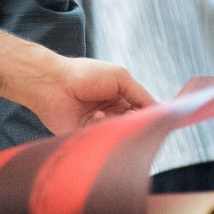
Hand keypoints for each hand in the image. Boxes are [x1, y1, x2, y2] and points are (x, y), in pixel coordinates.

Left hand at [16, 56, 154, 135]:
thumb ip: (140, 94)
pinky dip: (102, 128)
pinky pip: (102, 139)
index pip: (142, 112)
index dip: (150, 116)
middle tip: (132, 117)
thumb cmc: (85, 74)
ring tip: (108, 112)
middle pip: (133, 126)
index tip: (160, 119)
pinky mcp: (86, 136)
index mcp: (120, 98)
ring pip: (119, 134)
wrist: (53, 83)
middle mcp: (112, 113)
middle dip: (135, 123)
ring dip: (118, 125)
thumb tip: (160, 109)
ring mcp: (99, 125)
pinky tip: (95, 116)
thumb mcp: (120, 77)